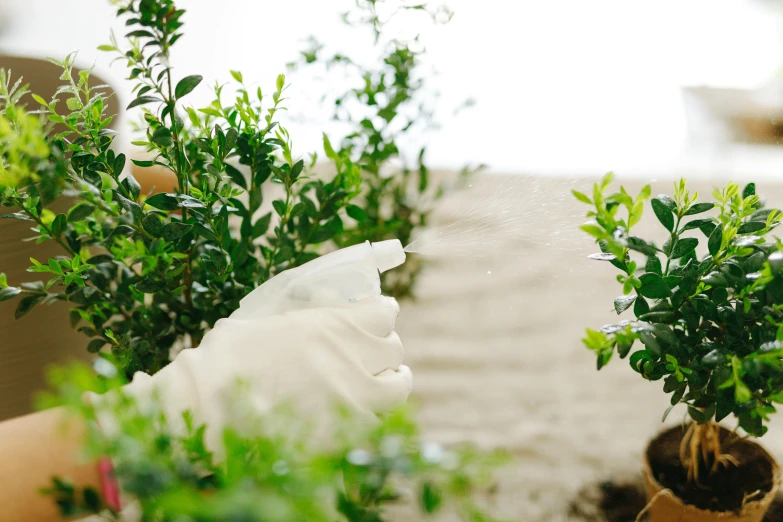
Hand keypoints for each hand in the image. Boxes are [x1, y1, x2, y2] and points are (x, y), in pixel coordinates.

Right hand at [95, 295, 411, 452]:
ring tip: (382, 385)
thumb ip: (302, 320)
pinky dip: (372, 416)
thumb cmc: (226, 358)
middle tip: (371, 357)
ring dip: (391, 383)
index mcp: (331, 323)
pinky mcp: (348, 430)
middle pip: (394, 347)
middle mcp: (350, 354)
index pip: (384, 311)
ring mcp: (353, 393)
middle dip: (383, 351)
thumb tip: (316, 314)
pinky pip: (378, 420)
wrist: (208, 405)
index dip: (380, 316)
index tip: (375, 321)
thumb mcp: (266, 321)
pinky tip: (358, 415)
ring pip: (398, 385)